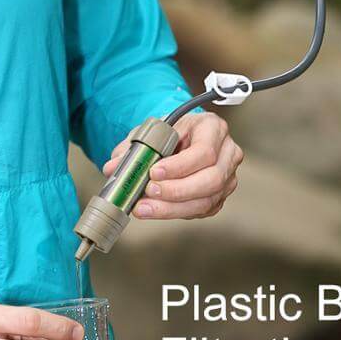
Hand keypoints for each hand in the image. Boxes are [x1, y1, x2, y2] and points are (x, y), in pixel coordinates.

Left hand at [102, 112, 242, 219]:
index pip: (204, 151)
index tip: (154, 172)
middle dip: (176, 190)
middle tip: (149, 192)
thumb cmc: (172, 131)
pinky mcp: (219, 196)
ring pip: (207, 200)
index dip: (179, 166)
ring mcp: (228, 176)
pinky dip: (176, 212)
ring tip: (145, 207)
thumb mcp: (153, 131)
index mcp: (213, 127)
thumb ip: (133, 147)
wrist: (181, 137)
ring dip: (173, 207)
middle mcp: (227, 152)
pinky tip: (156, 210)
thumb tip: (113, 167)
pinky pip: (201, 210)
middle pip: (211, 179)